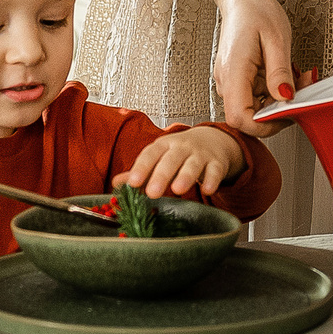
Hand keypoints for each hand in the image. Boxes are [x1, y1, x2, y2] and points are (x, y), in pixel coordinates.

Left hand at [119, 126, 244, 198]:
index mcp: (163, 145)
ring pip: (193, 164)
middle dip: (161, 175)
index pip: (150, 154)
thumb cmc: (179, 153)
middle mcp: (182, 147)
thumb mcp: (159, 158)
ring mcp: (200, 154)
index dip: (141, 167)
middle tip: (152, 193)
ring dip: (186, 176)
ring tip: (178, 190)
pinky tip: (207, 190)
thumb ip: (140, 171)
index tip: (132, 182)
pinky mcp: (217, 163)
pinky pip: (215, 170)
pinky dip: (212, 180)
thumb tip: (115, 184)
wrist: (211, 140)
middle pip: (171, 159)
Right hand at [212, 0, 313, 135]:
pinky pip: (255, 94)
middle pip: (248, 116)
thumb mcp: (276, 39)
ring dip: (278, 99)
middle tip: (301, 90)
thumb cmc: (256, 11)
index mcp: (233, 71)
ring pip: (254, 106)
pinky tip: (284, 74)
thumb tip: (285, 99)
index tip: (287, 114)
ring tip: (297, 76)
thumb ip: (279, 72)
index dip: (264, 125)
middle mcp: (227, 80)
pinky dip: (273, 89)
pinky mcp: (236, 78)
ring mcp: (230, 80)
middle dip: (278, 110)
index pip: (240, 118)